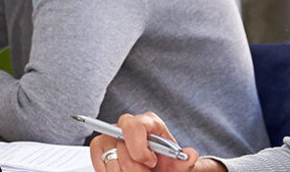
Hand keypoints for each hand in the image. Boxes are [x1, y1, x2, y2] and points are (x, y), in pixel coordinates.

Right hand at [88, 112, 207, 171]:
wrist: (157, 170)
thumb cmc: (167, 165)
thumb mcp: (179, 165)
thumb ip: (185, 161)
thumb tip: (190, 155)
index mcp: (148, 122)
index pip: (133, 126)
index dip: (139, 148)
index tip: (151, 163)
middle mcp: (127, 125)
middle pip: (120, 146)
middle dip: (133, 168)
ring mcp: (111, 135)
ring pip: (109, 158)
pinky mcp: (100, 148)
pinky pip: (99, 163)